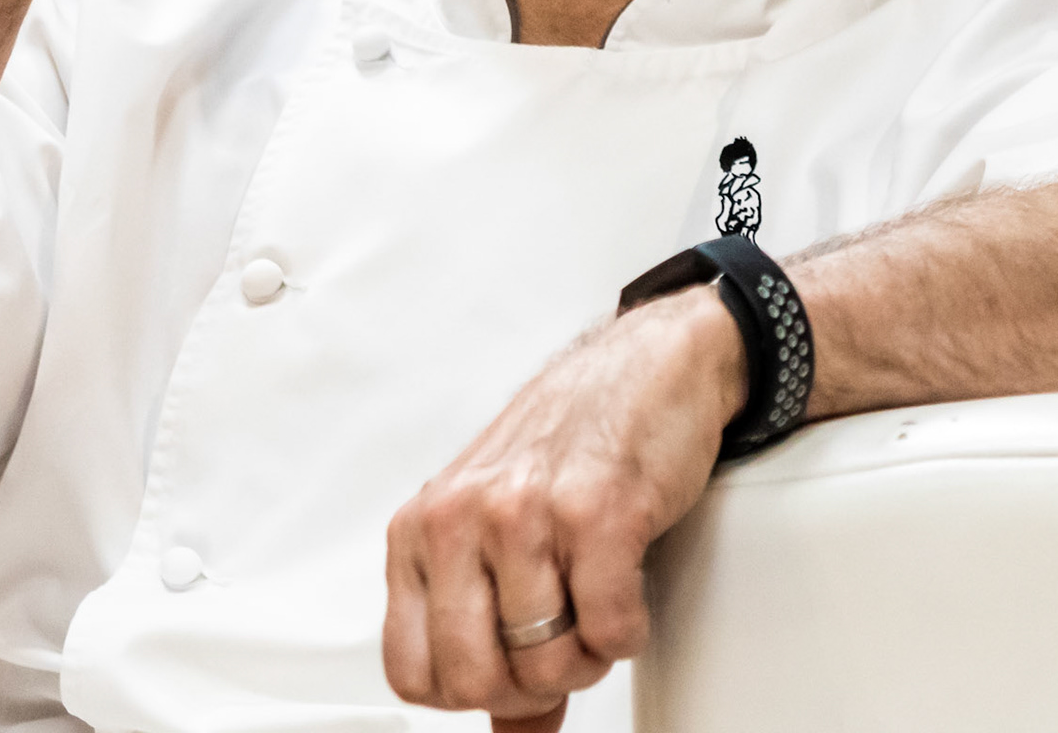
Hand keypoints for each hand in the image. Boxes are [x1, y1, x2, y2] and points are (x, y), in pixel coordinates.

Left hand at [383, 287, 746, 731]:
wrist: (647, 365)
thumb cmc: (571, 439)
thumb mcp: (502, 528)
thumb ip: (491, 627)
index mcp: (424, 526)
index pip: (410, 671)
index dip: (471, 692)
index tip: (510, 670)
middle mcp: (463, 516)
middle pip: (473, 679)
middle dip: (531, 684)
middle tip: (562, 642)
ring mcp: (526, 512)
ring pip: (546, 665)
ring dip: (588, 653)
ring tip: (597, 598)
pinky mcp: (596, 512)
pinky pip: (609, 633)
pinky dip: (628, 630)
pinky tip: (626, 585)